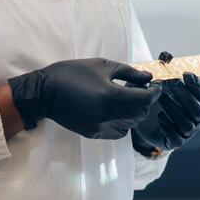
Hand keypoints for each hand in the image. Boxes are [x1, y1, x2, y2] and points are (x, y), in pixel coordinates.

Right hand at [6, 58, 158, 138]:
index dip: (155, 91)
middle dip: (145, 100)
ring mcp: (100, 127)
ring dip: (135, 111)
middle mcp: (108, 115)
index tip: (155, 83)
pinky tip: (116, 110)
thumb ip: (129, 73)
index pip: (146, 99)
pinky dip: (124, 123)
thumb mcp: (102, 66)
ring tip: (126, 97)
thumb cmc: (72, 73)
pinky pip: (119, 132)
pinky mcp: (93, 133)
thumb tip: (147, 77)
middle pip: (141, 113)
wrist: (44, 92)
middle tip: (139, 87)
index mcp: (111, 96)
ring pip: (132, 124)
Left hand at [133, 52, 199, 152]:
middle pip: (197, 109)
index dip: (196, 84)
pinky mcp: (175, 143)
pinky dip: (169, 128)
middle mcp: (196, 117)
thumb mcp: (158, 82)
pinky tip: (159, 117)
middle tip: (169, 82)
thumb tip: (165, 53)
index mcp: (197, 102)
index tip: (185, 73)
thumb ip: (163, 69)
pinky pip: (176, 139)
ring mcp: (188, 132)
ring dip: (174, 110)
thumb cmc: (156, 97)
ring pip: (187, 124)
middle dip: (183, 95)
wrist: (143, 121)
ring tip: (159, 100)